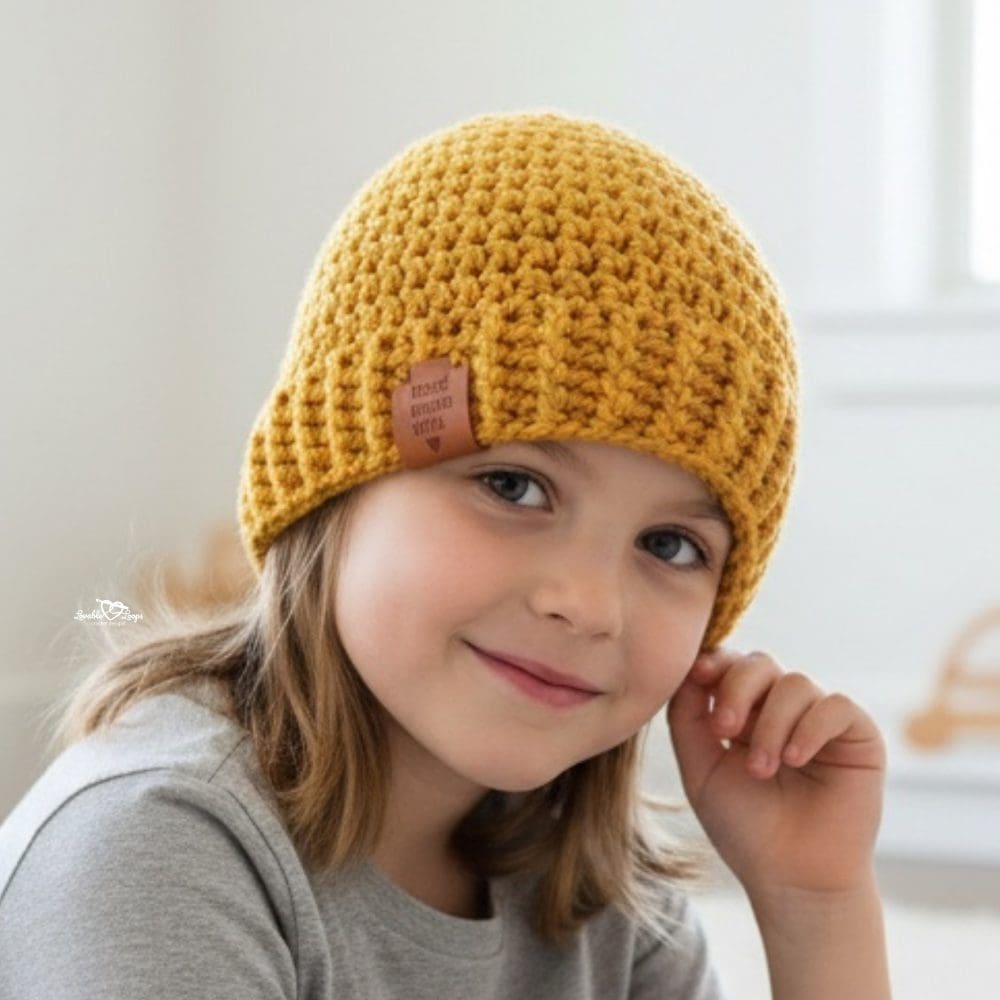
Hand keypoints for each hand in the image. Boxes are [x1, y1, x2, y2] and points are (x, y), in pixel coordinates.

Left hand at [665, 647, 886, 898]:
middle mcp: (782, 708)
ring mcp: (819, 719)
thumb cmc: (743, 827)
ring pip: (795, 683)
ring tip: (761, 769)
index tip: (698, 676)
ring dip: (771, 724)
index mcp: (745, 711)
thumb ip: (687, 716)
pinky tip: (795, 760)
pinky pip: (835, 705)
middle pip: (760, 663)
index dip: (714, 663)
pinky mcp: (858, 735)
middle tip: (723, 729)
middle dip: (737, 688)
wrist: (791, 878)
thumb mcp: (700, 767)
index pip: (730, 664)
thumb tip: (687, 666)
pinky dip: (810, 727)